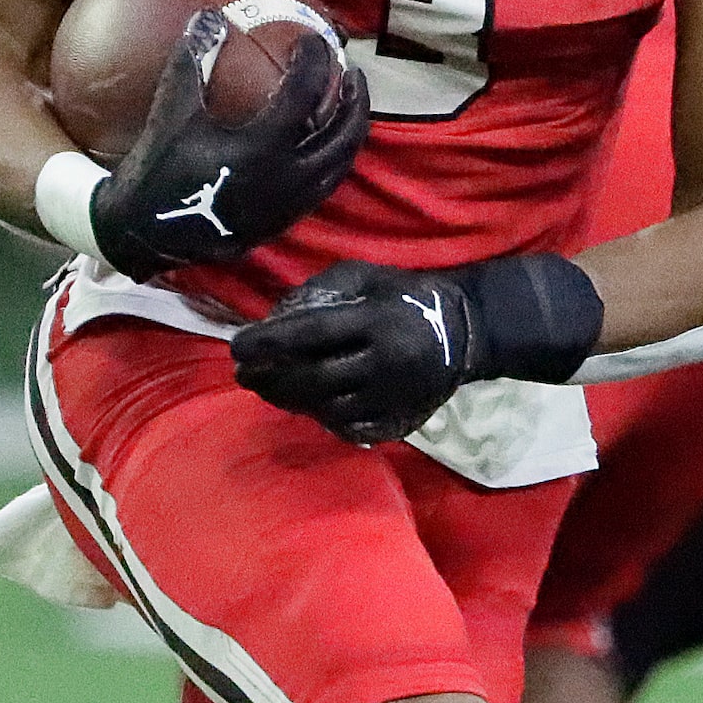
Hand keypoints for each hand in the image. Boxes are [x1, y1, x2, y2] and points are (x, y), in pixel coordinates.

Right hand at [92, 14, 369, 279]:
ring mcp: (290, 204)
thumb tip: (209, 16)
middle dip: (355, 100)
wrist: (147, 233)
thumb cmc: (159, 168)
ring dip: (349, 131)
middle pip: (343, 134)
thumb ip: (193, 60)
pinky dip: (332, 159)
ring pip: (339, 164)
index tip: (312, 41)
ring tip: (347, 106)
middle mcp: (288, 177)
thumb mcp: (173, 110)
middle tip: (352, 73)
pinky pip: (323, 186)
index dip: (315, 60)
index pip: (306, 92)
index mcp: (264, 146)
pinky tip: (322, 144)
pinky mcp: (284, 220)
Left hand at [231, 254, 602, 444]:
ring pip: (326, 407)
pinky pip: (349, 426)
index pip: (309, 334)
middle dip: (269, 379)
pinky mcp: (399, 418)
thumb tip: (274, 315)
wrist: (466, 332)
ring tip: (265, 389)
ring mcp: (391, 395)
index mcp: (375, 320)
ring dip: (289, 401)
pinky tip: (302, 405)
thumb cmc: (406, 296)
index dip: (268, 342)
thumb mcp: (368, 276)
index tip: (237, 345)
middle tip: (242, 375)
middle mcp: (383, 361)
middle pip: (312, 378)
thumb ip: (323, 290)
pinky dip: (319, 417)